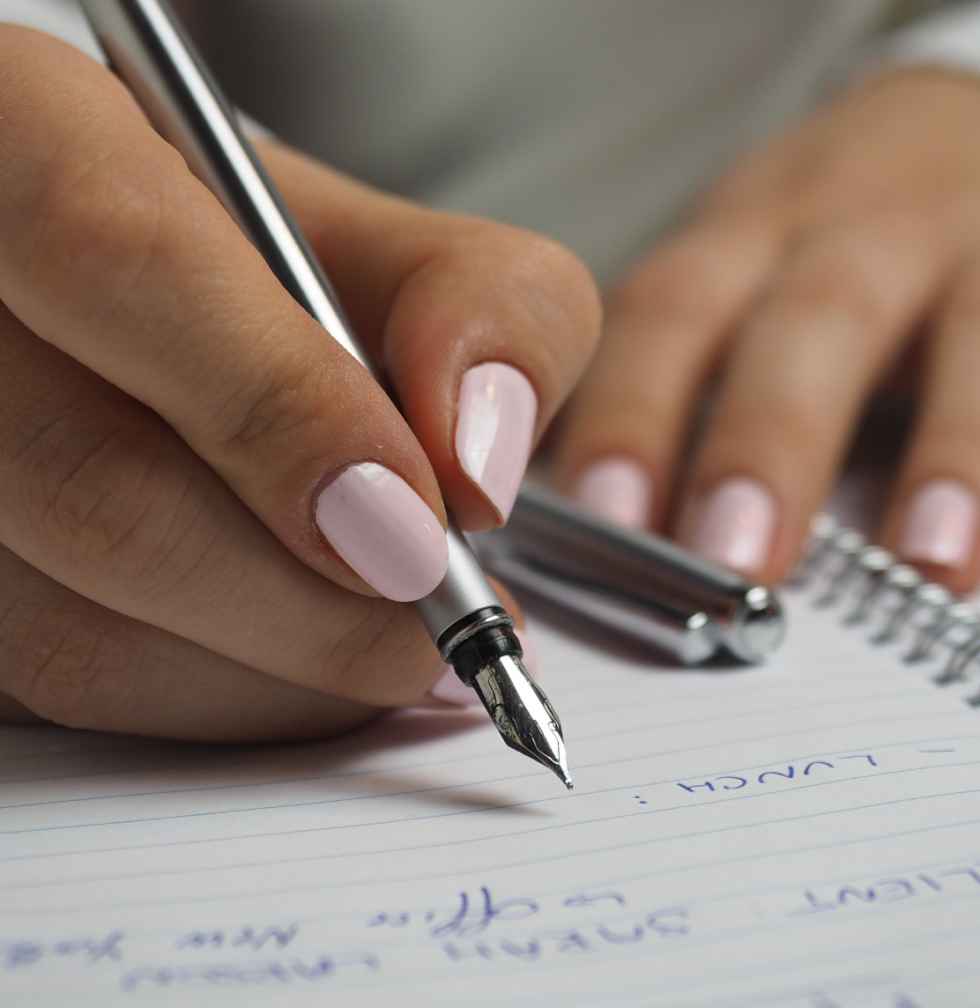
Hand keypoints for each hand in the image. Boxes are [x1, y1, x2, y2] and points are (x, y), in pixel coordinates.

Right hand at [0, 27, 598, 736]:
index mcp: (42, 138)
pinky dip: (211, 703)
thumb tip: (477, 471)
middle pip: (90, 482)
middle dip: (303, 606)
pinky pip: (62, 690)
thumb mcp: (414, 254)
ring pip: (67, 627)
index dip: (277, 411)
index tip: (417, 534)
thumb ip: (492, 312)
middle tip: (430, 632)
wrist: (188, 324)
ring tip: (379, 644)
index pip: (117, 251)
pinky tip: (289, 659)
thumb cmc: (290, 282)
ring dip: (268, 677)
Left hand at [553, 68, 979, 592]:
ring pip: (949, 326)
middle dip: (761, 441)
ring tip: (917, 557)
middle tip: (730, 557)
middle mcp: (832, 233)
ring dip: (932, 449)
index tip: (604, 519)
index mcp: (731, 245)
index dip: (630, 417)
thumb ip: (674, 386)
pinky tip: (973, 543)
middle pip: (796, 319)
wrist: (943, 133)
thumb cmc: (814, 247)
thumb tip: (604, 530)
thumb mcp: (734, 281)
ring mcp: (942, 245)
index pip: (662, 317)